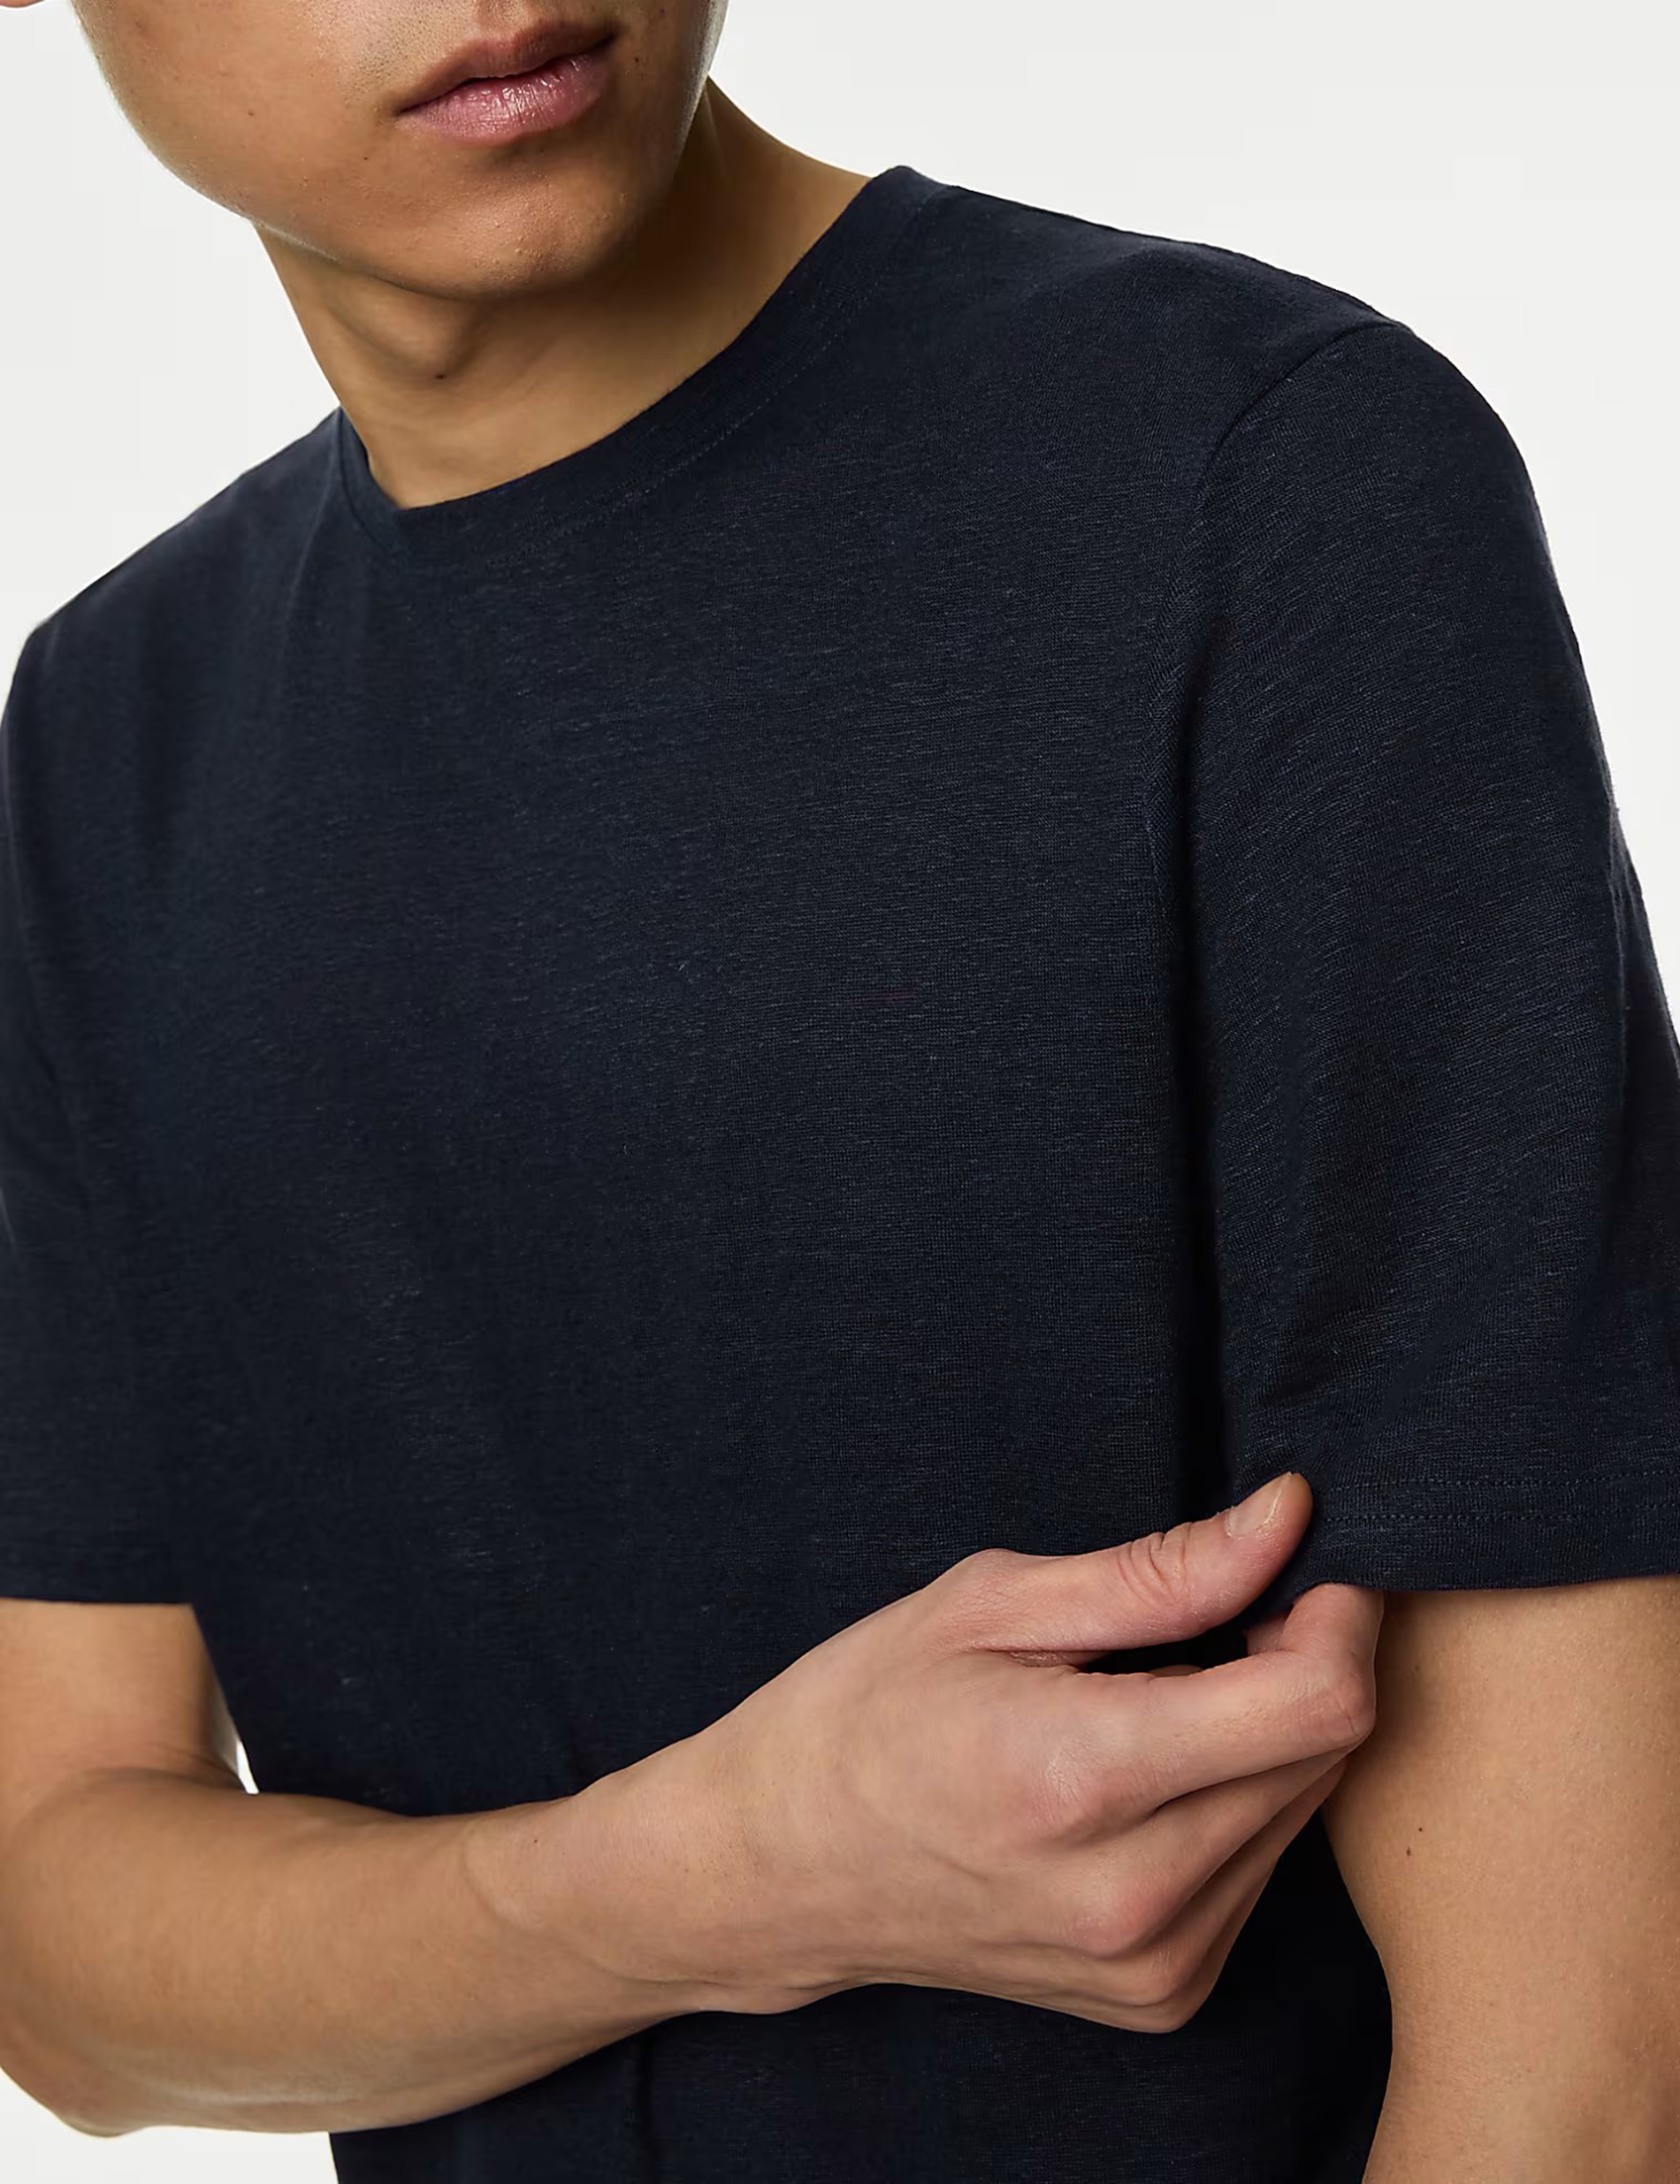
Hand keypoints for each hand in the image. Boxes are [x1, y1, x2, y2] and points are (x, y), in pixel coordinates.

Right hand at [659, 1473, 1381, 2030]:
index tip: (1302, 1562)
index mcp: (1081, 1777)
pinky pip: (1262, 1868)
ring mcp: (1153, 1963)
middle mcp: (1135, 1894)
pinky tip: (1148, 1770)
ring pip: (1303, 1809)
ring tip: (1157, 1693)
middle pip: (1324, 1751)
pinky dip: (1235, 1800)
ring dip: (1267, 1732)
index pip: (1317, 1703)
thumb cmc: (866, 1710)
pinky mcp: (1162, 1996)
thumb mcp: (991, 1603)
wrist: (780, 1869)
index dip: (1339, 1613)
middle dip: (1299, 1658)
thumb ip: (1160, 1572)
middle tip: (1211, 1614)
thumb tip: (1289, 1519)